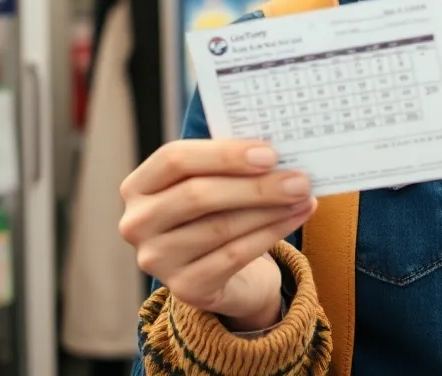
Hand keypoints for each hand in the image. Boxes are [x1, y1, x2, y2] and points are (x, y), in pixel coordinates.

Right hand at [119, 139, 317, 329]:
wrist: (218, 271)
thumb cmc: (214, 212)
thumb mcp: (211, 183)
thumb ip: (230, 165)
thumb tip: (276, 152)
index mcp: (138, 186)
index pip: (175, 159)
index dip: (224, 154)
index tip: (269, 153)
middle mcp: (138, 223)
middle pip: (198, 195)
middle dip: (255, 185)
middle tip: (298, 179)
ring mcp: (157, 260)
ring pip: (220, 227)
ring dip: (269, 210)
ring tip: (303, 195)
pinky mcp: (186, 288)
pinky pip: (234, 255)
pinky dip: (270, 233)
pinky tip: (296, 217)